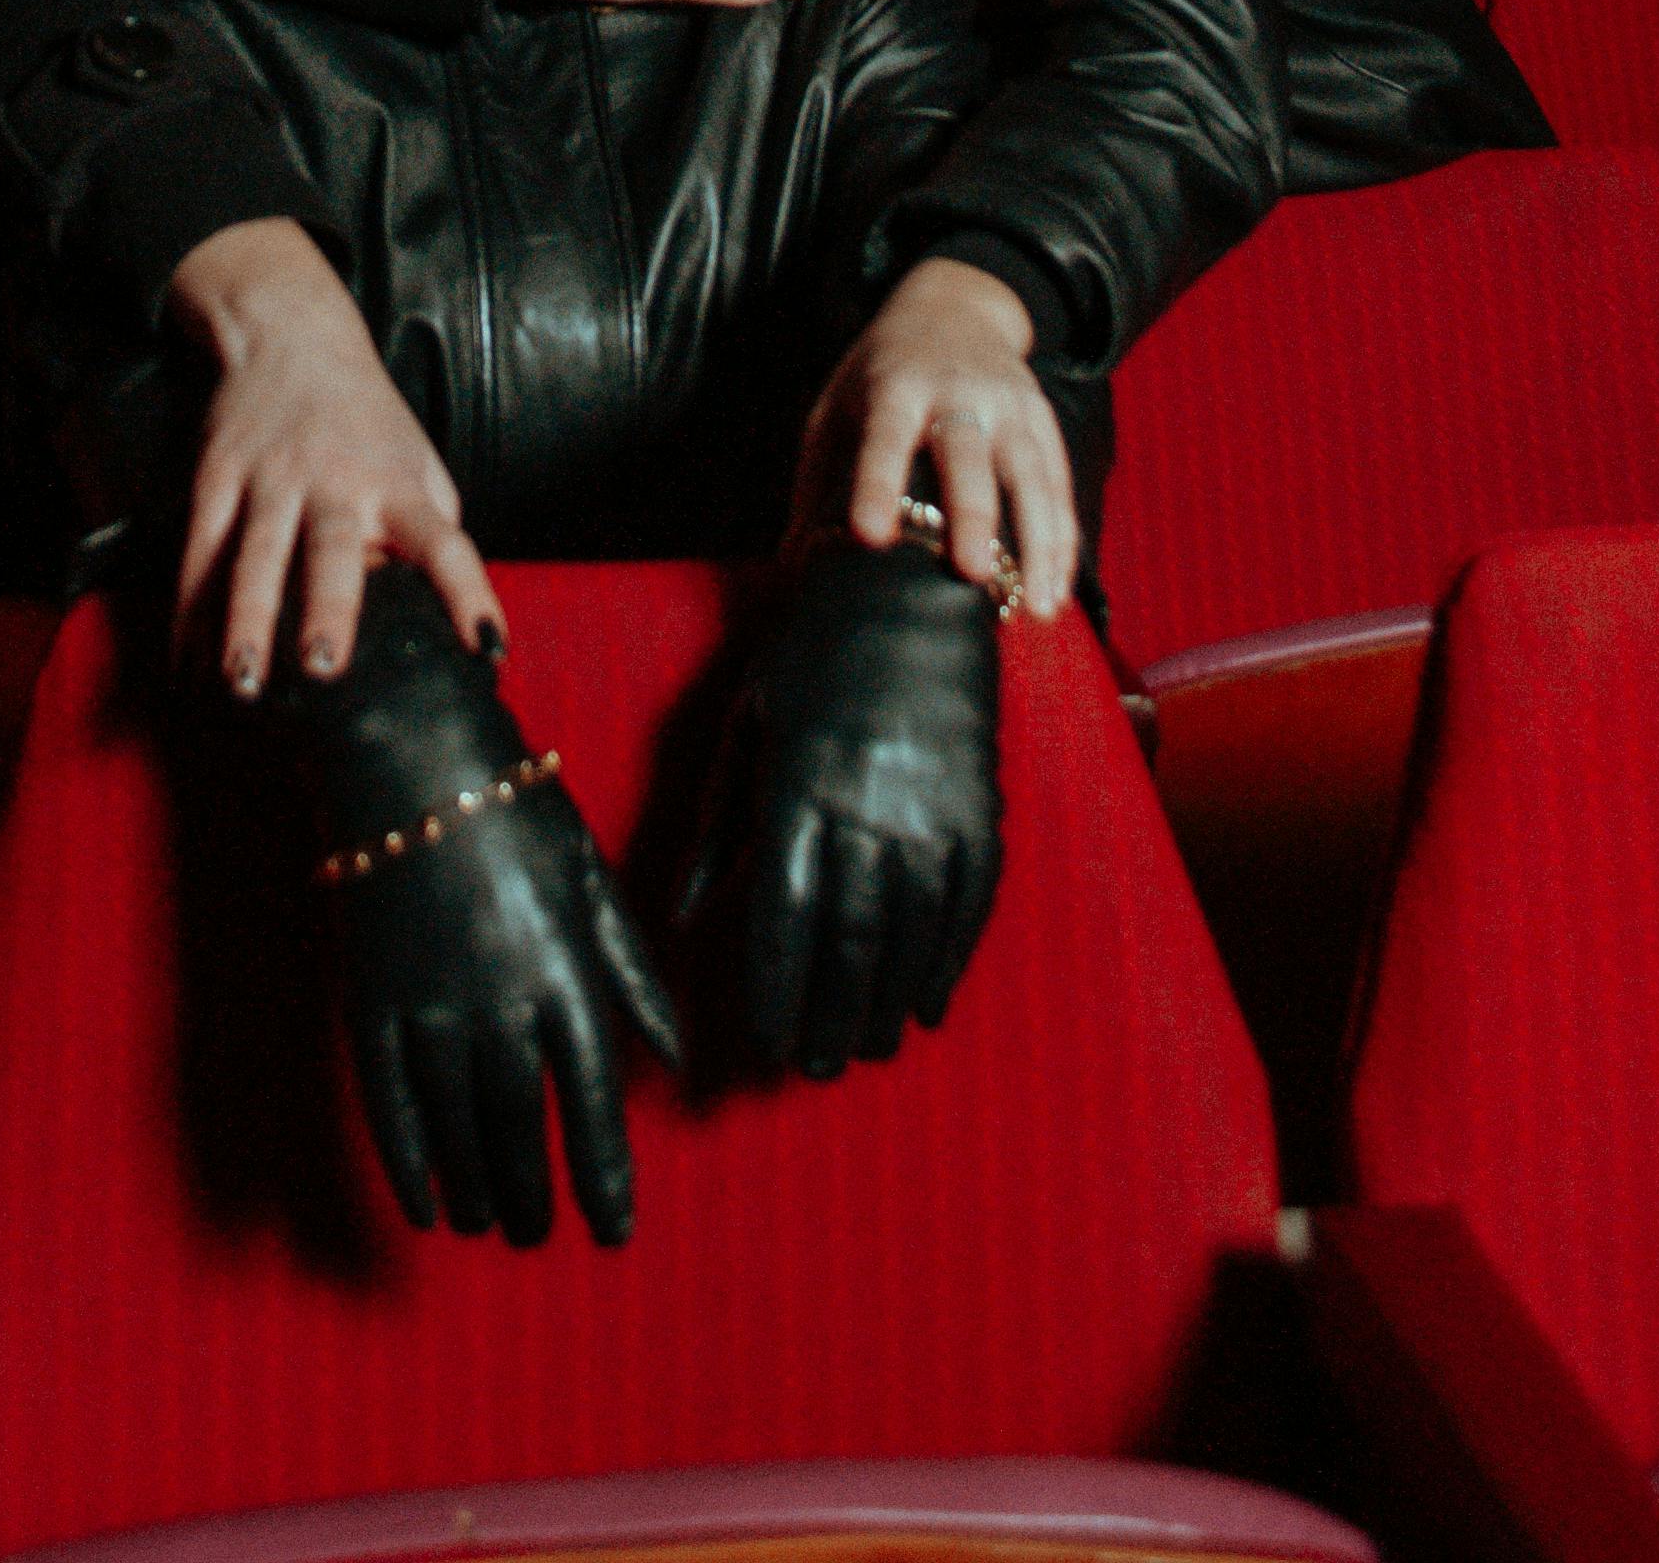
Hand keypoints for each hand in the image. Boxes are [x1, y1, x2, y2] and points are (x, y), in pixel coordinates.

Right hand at [169, 219, 502, 692]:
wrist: (292, 335)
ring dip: (246, 621)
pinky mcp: (218, 475)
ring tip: (241, 682)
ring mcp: (271, 477)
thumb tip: (440, 611)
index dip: (469, 593)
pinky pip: (199, 551)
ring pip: (256, 554)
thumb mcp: (418, 460)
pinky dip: (189, 612)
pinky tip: (185, 665)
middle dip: (328, 608)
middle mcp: (337, 481)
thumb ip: (433, 527)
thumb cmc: (367, 420)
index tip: (487, 645)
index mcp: (398, 484)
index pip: (445, 542)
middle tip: (322, 668)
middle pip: (334, 548)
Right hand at [283, 570, 679, 1246]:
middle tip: (543, 1234)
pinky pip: (388, 1100)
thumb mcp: (593, 881)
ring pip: (455, 1123)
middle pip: (518, 1124)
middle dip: (534, 1190)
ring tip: (491, 1223)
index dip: (602, 1172)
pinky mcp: (370, 998)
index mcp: (563, 967)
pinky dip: (406, 1159)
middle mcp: (497, 997)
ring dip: (476, 1184)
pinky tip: (423, 1203)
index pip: (590, 1098)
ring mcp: (427, 1002)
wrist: (409, 755)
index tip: (614, 1228)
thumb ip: (632, 974)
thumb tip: (672, 1058)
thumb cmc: (515, 812)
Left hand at [690, 538, 1002, 1078]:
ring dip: (888, 1003)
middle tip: (817, 1067)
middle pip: (848, 938)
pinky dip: (949, 962)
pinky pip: (969, 904)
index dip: (776, 986)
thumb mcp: (746, 725)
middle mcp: (867, 805)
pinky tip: (929, 1005)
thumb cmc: (811, 657)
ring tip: (868, 1049)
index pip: (782, 913)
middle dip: (830, 1014)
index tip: (766, 1037)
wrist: (911, 591)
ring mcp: (931, 808)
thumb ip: (718, 825)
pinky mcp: (980, 807)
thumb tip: (678, 914)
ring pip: (910, 933)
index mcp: (798, 784)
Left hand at [789, 256, 1080, 617]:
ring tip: (1039, 608)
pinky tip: (1056, 587)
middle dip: (971, 513)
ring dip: (1038, 541)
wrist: (952, 307)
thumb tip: (790, 570)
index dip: (876, 484)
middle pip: (966, 455)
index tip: (868, 535)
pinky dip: (1062, 537)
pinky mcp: (1041, 418)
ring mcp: (1007, 404)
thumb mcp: (838, 407)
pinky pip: (1057, 482)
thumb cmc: (880, 374)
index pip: (884, 437)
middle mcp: (956, 392)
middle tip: (969, 573)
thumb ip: (817, 484)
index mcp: (895, 387)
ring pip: (1029, 473)